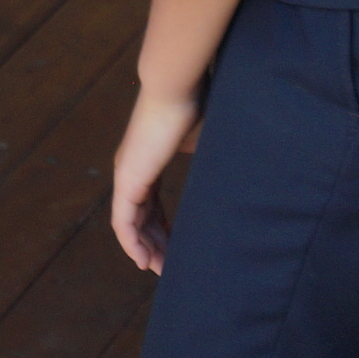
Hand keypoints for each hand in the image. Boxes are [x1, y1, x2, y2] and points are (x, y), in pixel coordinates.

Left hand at [108, 87, 202, 273]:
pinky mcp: (127, 180)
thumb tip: (235, 175)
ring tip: (160, 271)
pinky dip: (132, 243)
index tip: (175, 248)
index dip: (163, 229)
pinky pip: (123, 222)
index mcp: (148, 162)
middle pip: (140, 219)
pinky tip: (144, 261)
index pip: (152, 205)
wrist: (177, 86)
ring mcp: (127, 176)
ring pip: (130, 225)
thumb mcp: (205, 142)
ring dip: (144, 249)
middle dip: (155, 245)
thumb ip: (208, 163)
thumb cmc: (194, 107)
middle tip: (169, 268)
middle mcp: (132, 170)